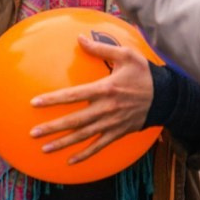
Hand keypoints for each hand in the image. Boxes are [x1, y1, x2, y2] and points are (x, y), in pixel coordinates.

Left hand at [28, 34, 153, 163]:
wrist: (166, 96)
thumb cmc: (144, 73)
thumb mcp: (126, 55)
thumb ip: (101, 48)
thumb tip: (79, 38)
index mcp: (105, 88)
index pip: (74, 95)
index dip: (53, 99)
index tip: (35, 103)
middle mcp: (106, 109)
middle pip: (75, 121)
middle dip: (52, 127)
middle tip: (33, 133)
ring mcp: (112, 124)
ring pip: (84, 136)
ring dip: (63, 143)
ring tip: (45, 148)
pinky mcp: (118, 133)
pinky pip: (99, 146)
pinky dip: (85, 155)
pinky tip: (70, 161)